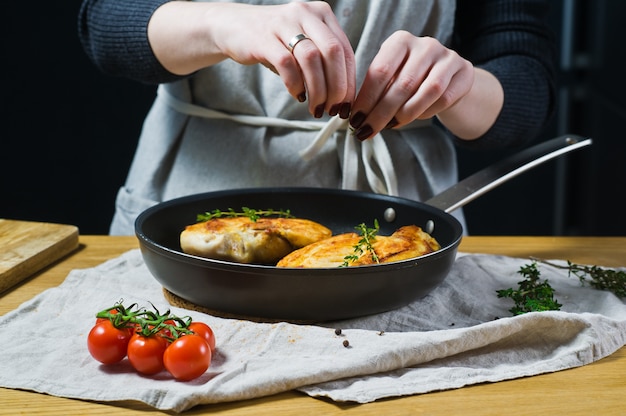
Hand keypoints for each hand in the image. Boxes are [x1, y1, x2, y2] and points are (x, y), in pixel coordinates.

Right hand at [148, 1, 355, 118]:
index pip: (345, 50)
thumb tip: (343, 97)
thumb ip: (324, 62)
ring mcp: (284, 23)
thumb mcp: (304, 44)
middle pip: (333, 53)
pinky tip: (297, 96)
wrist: (234, 27)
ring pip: (312, 59)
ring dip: (318, 89)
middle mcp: (305, 14)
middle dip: (337, 87)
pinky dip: (295, 84)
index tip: (347, 104)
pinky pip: (286, 64)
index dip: (349, 81)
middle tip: (334, 109)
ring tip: (316, 107)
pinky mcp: (263, 37)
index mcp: (322, 14)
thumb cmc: (275, 42)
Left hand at [349, 31, 476, 140]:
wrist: (448, 78)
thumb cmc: (411, 80)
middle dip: (381, 112)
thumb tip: (357, 119)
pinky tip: (414, 118)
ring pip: (426, 92)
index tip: (355, 120)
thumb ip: (376, 93)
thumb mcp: (391, 79)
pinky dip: (426, 112)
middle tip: (368, 130)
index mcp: (400, 41)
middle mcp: (425, 44)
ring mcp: (447, 56)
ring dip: (405, 114)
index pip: (380, 71)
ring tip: (390, 126)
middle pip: (402, 84)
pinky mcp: (464, 72)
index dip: (366, 99)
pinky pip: (443, 99)